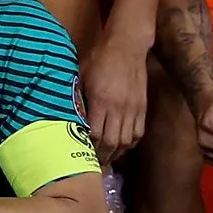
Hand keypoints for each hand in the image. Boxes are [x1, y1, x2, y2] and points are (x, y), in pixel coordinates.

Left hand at [81, 32, 149, 160]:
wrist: (126, 46)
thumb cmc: (98, 58)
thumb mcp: (81, 74)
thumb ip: (77, 96)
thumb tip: (69, 115)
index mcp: (101, 100)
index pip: (96, 134)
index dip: (89, 148)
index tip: (81, 155)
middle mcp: (119, 108)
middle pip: (112, 142)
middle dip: (103, 157)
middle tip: (93, 165)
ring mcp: (133, 109)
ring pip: (127, 141)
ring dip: (116, 154)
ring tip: (106, 160)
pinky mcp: (143, 108)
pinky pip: (138, 133)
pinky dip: (130, 144)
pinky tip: (121, 147)